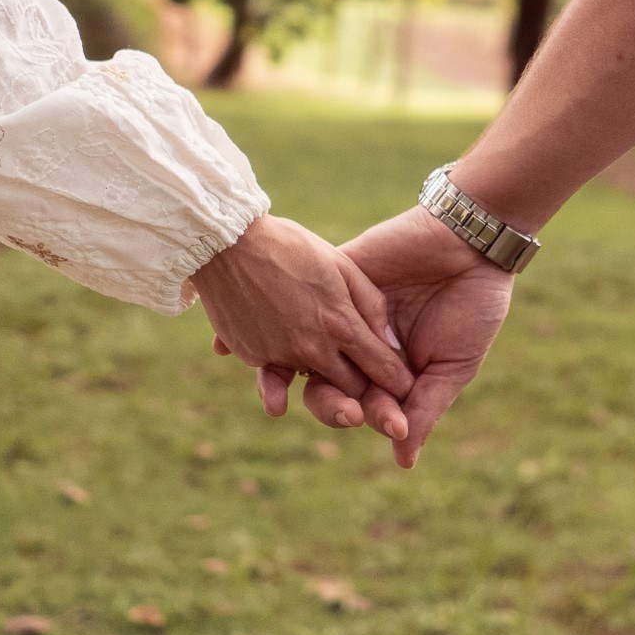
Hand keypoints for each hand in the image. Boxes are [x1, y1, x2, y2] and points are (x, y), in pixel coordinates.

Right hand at [192, 215, 412, 438]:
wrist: (229, 243)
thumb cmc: (291, 246)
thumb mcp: (342, 265)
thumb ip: (370, 305)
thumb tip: (390, 343)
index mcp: (339, 323)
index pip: (380, 366)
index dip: (397, 380)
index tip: (406, 387)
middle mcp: (311, 347)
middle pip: (350, 388)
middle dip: (365, 392)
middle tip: (374, 387)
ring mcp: (279, 355)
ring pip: (314, 383)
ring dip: (326, 380)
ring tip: (329, 366)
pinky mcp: (252, 356)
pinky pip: (278, 371)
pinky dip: (287, 364)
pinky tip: (287, 344)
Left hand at [294, 205, 514, 467]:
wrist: (472, 245)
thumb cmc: (472, 308)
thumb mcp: (453, 366)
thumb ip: (425, 410)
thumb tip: (403, 461)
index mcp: (387, 375)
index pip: (366, 408)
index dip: (375, 419)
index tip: (395, 424)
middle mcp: (358, 351)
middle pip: (328, 391)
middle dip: (337, 408)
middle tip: (354, 413)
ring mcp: (342, 317)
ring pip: (308, 356)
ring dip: (304, 377)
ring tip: (303, 392)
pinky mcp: (334, 281)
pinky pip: (304, 308)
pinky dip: (294, 328)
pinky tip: (283, 342)